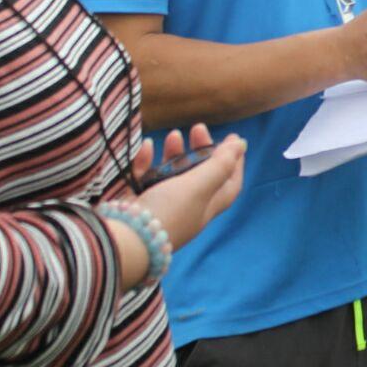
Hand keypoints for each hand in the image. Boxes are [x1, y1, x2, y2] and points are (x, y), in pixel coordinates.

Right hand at [130, 127, 246, 255]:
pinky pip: (144, 178)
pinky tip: (147, 147)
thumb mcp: (200, 185)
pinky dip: (147, 161)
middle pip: (200, 175)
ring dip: (175, 153)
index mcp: (207, 206)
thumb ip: (220, 164)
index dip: (235, 163)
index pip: (230, 183)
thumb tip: (242, 144)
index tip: (235, 140)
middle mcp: (187, 207)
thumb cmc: (169, 211)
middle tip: (198, 128)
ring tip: (174, 134)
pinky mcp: (137, 202)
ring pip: (172, 174)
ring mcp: (161, 205)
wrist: (125, 239)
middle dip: (202, 150)